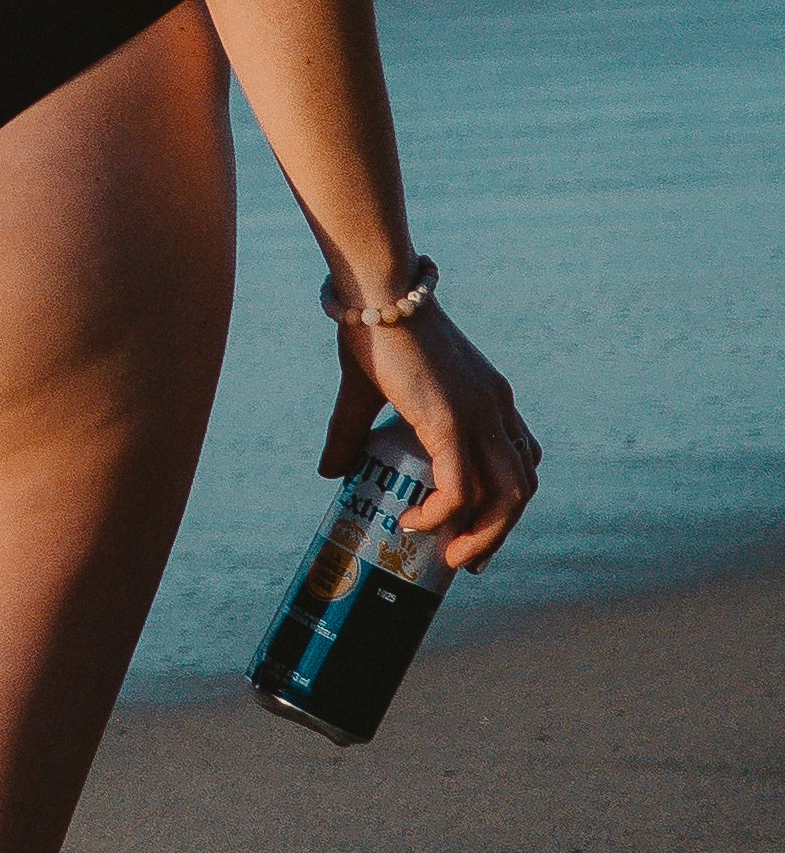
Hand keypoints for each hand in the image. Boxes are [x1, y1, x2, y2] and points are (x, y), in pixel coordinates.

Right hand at [321, 297, 539, 574]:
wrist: (376, 292)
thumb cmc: (372, 328)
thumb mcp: (367, 391)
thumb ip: (351, 432)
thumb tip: (329, 474)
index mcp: (489, 396)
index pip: (521, 458)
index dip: (506, 500)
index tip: (476, 528)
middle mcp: (496, 407)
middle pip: (523, 485)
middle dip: (499, 530)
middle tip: (466, 560)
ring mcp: (479, 415)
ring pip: (508, 495)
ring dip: (484, 535)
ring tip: (451, 557)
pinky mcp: (451, 422)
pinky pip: (460, 488)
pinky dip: (442, 515)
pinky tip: (413, 523)